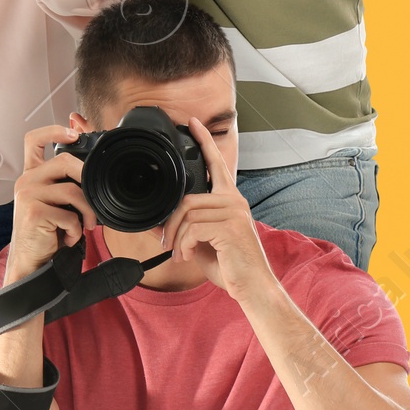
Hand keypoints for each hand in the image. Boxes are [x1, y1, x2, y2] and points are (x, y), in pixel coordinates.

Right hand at [4, 123, 96, 282]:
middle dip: (88, 179)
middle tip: (94, 201)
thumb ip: (67, 182)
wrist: (32, 262)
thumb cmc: (46, 233)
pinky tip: (67, 237)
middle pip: (65, 161)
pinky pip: (69, 214)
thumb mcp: (58, 203)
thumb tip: (89, 167)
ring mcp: (27, 195)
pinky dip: (76, 229)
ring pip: (72, 191)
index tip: (73, 133)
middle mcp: (26, 181)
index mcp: (32, 175)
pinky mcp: (33, 211)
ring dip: (87, 212)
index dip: (54, 130)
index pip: (34, 140)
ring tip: (85, 226)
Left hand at [159, 117, 274, 302]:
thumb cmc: (230, 265)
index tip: (193, 123)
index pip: (216, 163)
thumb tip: (158, 223)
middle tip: (166, 242)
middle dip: (170, 223)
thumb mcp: (201, 243)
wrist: (251, 286)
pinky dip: (184, 245)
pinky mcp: (230, 226)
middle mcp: (234, 200)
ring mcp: (233, 211)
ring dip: (175, 237)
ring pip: (187, 214)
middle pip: (187, 198)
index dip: (204, 141)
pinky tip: (187, 256)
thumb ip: (185, 228)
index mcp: (229, 199)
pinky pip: (192, 229)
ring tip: (179, 253)